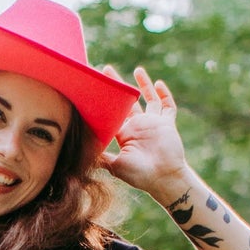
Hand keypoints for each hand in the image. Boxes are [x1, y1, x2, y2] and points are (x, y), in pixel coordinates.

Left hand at [100, 66, 186, 196]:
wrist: (163, 179)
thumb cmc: (139, 175)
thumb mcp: (116, 165)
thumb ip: (102, 157)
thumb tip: (81, 154)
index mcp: (125, 134)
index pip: (112, 114)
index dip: (104, 102)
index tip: (93, 89)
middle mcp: (138, 126)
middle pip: (128, 101)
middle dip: (119, 86)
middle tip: (106, 70)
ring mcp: (153, 124)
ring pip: (149, 99)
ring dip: (144, 84)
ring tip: (137, 70)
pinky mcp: (167, 124)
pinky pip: (168, 106)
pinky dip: (164, 95)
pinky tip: (158, 83)